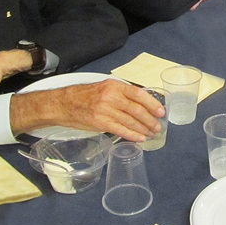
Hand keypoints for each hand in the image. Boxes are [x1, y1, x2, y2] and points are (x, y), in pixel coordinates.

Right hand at [10, 79, 165, 141]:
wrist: (64, 103)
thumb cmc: (85, 95)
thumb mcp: (105, 87)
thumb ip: (121, 93)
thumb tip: (141, 103)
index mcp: (115, 85)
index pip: (139, 94)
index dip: (152, 103)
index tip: (161, 111)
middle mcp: (111, 96)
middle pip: (137, 109)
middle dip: (150, 119)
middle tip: (158, 126)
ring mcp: (105, 110)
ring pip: (130, 120)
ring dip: (143, 128)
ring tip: (151, 133)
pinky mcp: (99, 122)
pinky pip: (120, 129)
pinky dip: (132, 135)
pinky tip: (140, 138)